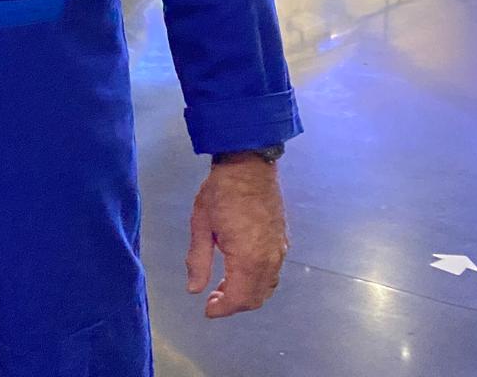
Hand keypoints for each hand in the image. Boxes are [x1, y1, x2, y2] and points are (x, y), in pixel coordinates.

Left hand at [186, 156, 288, 317]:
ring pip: (267, 287)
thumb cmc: (220, 192)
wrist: (249, 165)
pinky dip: (258, 282)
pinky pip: (273, 274)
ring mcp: (280, 251)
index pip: (239, 298)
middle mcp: (269, 259)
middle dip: (234, 304)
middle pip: (255, 297)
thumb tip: (194, 289)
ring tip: (223, 287)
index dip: (222, 309)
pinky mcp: (283, 242)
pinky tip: (239, 273)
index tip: (207, 310)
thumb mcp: (201, 224)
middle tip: (212, 299)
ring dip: (247, 294)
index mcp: (248, 258)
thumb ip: (198, 260)